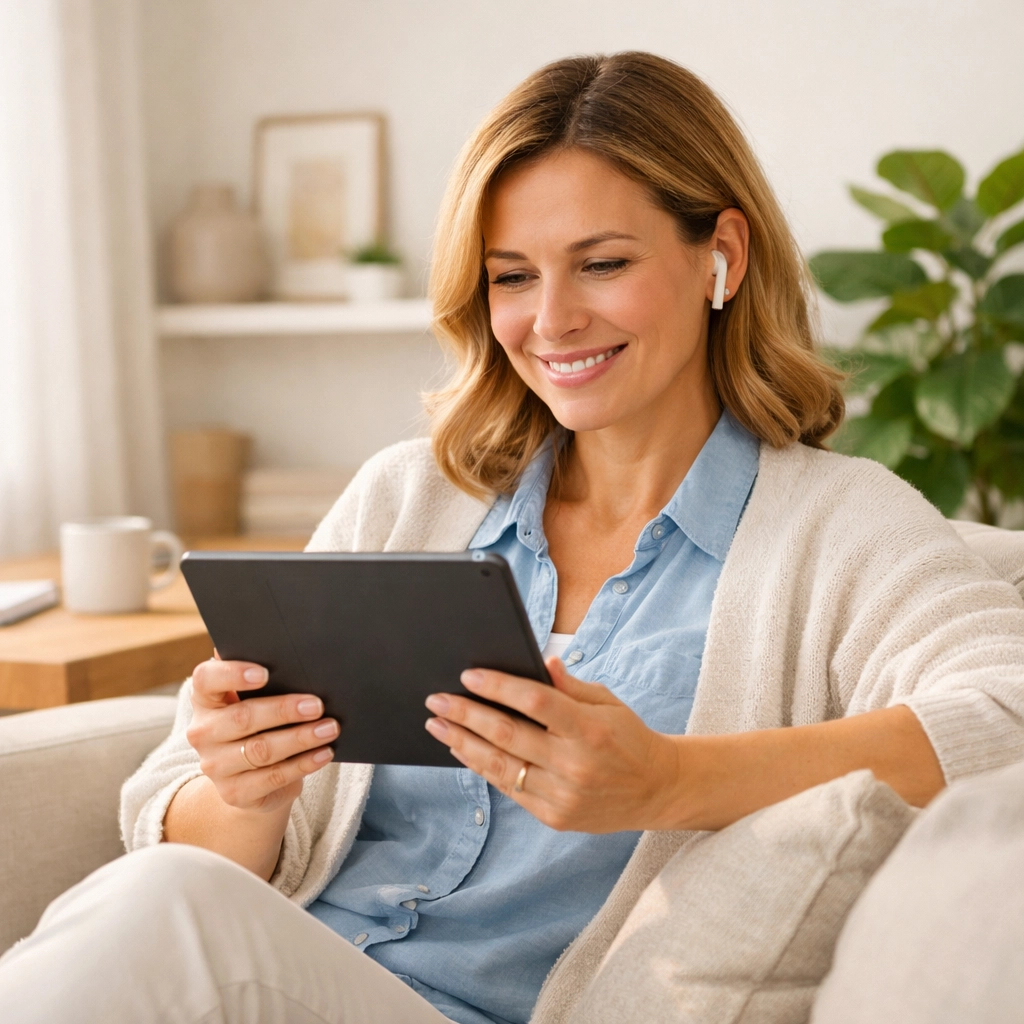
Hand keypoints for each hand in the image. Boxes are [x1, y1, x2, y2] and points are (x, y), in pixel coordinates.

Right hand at [185, 655, 338, 813]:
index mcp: (205, 699)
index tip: (265, 673)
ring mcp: (215, 766)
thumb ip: (261, 674)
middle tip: (318, 705)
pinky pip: (273, 777)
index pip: (206, 679)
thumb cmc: (258, 723)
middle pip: (242, 717)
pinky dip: (303, 764)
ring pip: (261, 750)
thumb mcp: (254, 699)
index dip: (232, 674)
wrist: (251, 779)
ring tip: (330, 728)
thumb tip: (275, 642)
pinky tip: (323, 753)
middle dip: (284, 710)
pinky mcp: (235, 793)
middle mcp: (203, 732)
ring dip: (300, 738)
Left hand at [424, 658, 682, 832]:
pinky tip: (464, 750)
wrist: (657, 790)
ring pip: (500, 766)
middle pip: (507, 734)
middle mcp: (574, 764)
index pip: (535, 702)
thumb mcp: (608, 702)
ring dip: (462, 743)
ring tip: (438, 726)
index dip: (499, 687)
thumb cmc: (628, 737)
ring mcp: (562, 795)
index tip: (469, 675)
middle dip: (465, 715)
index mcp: (590, 729)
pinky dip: (482, 767)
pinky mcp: (554, 816)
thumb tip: (542, 662)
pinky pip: (508, 789)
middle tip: (437, 700)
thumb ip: (570, 687)